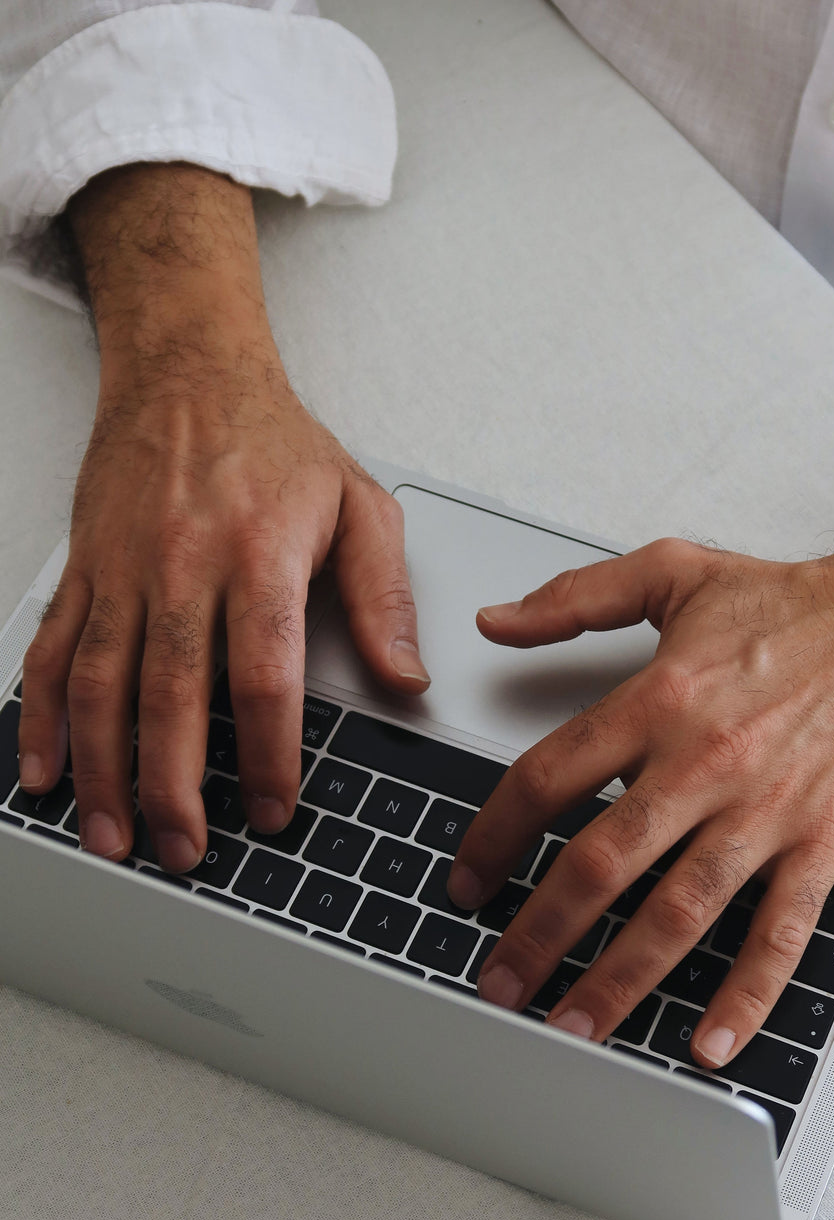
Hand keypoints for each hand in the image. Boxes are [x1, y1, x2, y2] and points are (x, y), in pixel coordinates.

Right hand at [17, 164, 427, 871]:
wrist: (187, 369)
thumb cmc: (275, 442)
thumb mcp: (360, 505)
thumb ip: (384, 597)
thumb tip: (407, 679)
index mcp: (259, 555)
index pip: (263, 678)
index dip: (266, 755)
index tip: (272, 809)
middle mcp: (183, 565)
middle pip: (170, 696)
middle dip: (172, 787)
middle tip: (186, 850)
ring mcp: (123, 569)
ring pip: (100, 685)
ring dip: (102, 771)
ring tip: (113, 835)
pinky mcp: (84, 569)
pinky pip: (53, 651)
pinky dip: (41, 717)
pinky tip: (44, 770)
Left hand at [448, 535, 833, 1067]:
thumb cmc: (798, 603)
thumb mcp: (674, 571)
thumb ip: (574, 598)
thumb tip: (497, 621)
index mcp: (659, 698)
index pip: (548, 779)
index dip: (494, 836)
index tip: (468, 879)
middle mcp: (704, 761)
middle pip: (599, 862)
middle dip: (539, 934)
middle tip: (499, 982)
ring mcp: (767, 808)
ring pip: (677, 911)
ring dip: (619, 980)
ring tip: (573, 1029)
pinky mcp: (827, 841)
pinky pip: (779, 931)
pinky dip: (745, 994)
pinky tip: (708, 1042)